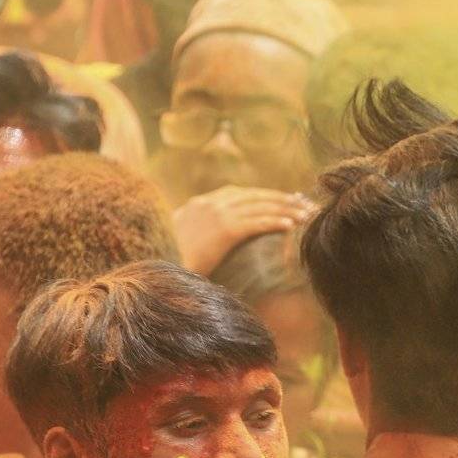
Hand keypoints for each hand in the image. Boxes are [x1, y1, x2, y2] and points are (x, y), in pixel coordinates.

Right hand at [173, 186, 315, 275]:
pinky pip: (256, 223)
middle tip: (303, 203)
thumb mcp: (180, 237)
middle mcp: (210, 203)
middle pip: (255, 196)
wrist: (152, 263)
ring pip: (260, 207)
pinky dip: (276, 222)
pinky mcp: (224, 230)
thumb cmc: (165, 257)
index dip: (264, 195)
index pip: (240, 193)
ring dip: (286, 210)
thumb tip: (211, 238)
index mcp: (201, 203)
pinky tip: (291, 226)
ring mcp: (217, 214)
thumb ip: (198, 230)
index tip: (283, 199)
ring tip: (305, 214)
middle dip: (281, 199)